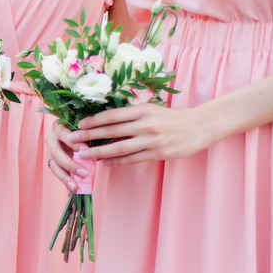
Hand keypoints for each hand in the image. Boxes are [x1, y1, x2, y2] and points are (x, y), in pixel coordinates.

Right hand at [45, 122, 88, 191]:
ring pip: (54, 166)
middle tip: (84, 174)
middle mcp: (51, 138)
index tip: (85, 150)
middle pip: (56, 153)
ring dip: (65, 178)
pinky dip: (65, 183)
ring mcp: (49, 151)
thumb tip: (101, 151)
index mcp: (58, 127)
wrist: (71, 131)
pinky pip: (57, 173)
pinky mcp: (52, 161)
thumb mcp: (85, 129)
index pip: (63, 134)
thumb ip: (89, 137)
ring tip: (75, 188)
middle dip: (70, 165)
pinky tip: (71, 192)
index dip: (73, 143)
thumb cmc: (81, 129)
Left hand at [70, 104, 213, 165]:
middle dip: (89, 136)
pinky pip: (132, 158)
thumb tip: (106, 120)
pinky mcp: (158, 153)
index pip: (112, 115)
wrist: (200, 126)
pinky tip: (104, 163)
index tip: (79, 124)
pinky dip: (117, 161)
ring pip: (119, 147)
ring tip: (84, 155)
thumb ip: (132, 114)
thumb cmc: (172, 117)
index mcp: (142, 110)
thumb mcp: (152, 109)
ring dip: (99, 152)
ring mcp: (151, 140)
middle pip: (111, 131)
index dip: (93, 120)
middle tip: (72, 139)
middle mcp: (145, 124)